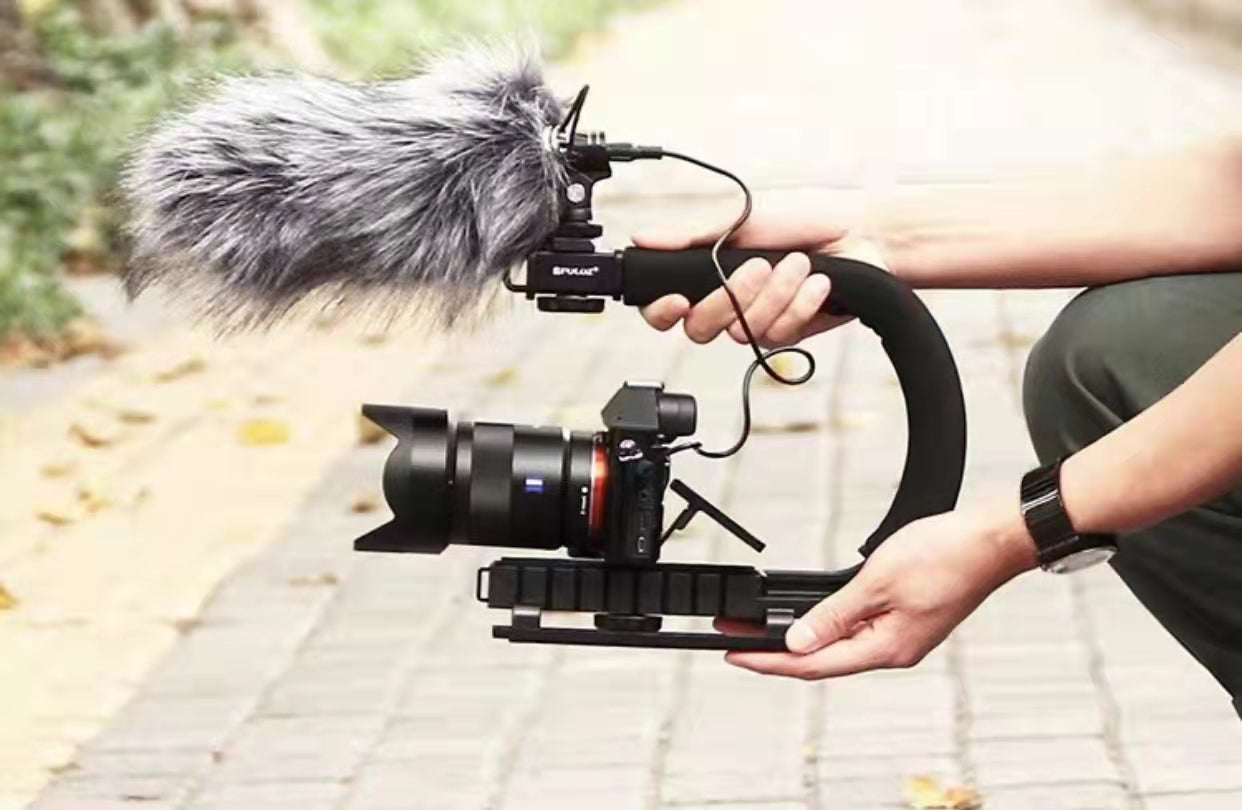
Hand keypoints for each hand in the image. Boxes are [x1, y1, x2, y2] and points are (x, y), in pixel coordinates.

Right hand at [634, 194, 886, 345]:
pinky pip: (780, 335)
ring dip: (776, 294)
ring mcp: (758, 320)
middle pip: (699, 330)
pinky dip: (800, 303)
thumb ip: (691, 236)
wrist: (861, 233)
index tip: (678, 300)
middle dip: (731, 298)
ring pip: (743, 333)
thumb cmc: (803, 217)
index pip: (664, 310)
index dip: (661, 313)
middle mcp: (729, 303)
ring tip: (799, 262)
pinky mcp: (789, 332)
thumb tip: (643, 238)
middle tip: (758, 266)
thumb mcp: (741, 219)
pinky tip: (817, 282)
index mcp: (707, 273)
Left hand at [720, 502, 1037, 679]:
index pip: (812, 665)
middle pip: (822, 660)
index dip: (768, 661)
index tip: (734, 654)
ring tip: (762, 630)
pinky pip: (856, 630)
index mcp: (886, 649)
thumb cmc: (946, 555)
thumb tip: (797, 643)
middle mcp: (893, 650)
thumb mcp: (876, 582)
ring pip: (839, 646)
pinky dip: (827, 625)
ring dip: (800, 637)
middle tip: (736, 640)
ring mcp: (901, 636)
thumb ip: (833, 615)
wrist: (993, 538)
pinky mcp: (907, 618)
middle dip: (776, 651)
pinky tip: (810, 618)